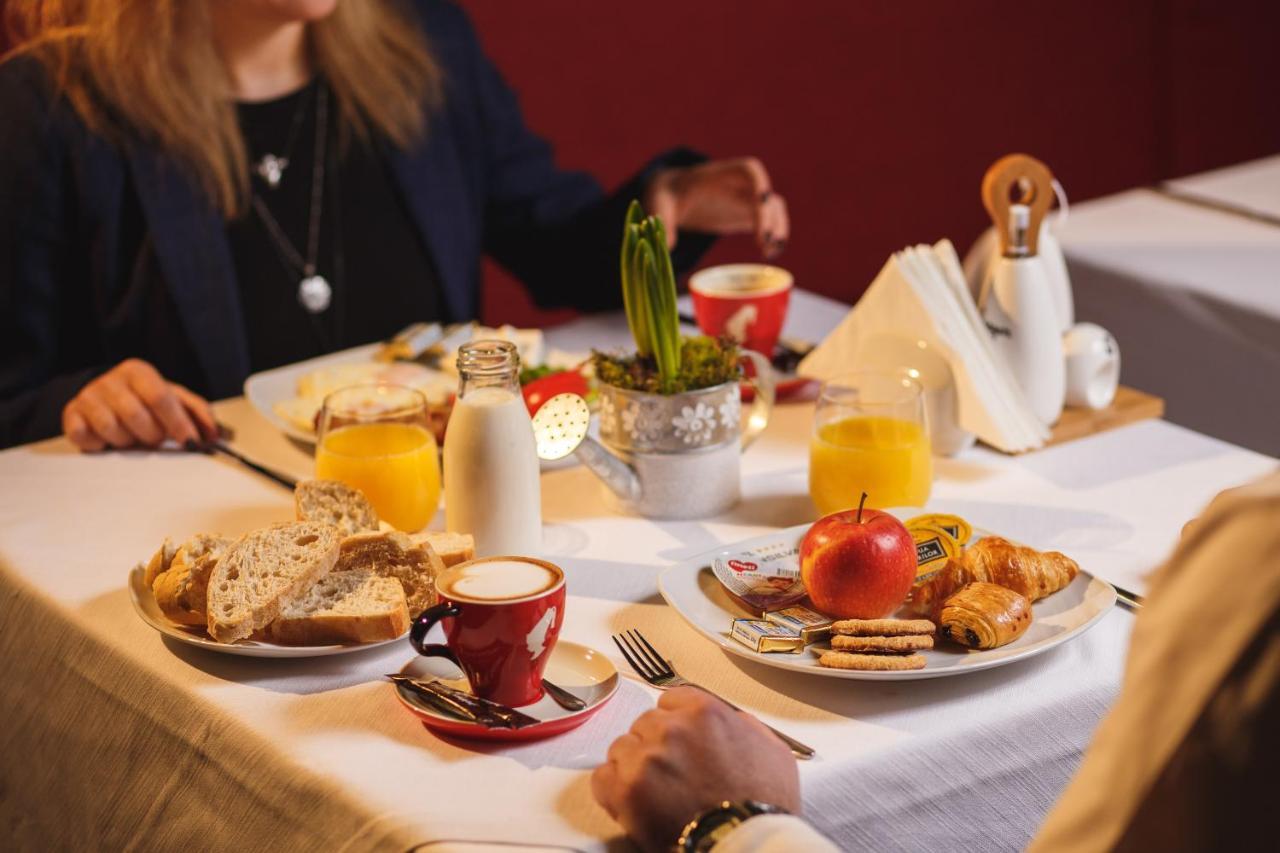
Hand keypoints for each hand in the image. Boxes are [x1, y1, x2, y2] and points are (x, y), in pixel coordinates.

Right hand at [62, 359, 217, 450]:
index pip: (160, 397)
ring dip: (128, 441)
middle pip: (136, 415)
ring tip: (132, 436)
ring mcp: (88, 397)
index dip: (177, 422)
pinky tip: (107, 440)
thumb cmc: (146, 400)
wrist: (104, 395)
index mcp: (139, 372)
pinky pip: (85, 437)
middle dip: (152, 434)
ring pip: (112, 429)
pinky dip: (99, 444)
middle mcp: (111, 380)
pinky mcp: (71, 415)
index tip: (190, 441)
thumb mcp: (176, 400)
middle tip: (155, 438)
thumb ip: (199, 414)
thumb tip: (219, 435)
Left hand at [591, 687, 800, 851]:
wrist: (747, 842)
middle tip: (670, 773)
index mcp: (704, 711)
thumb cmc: (763, 804)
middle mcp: (671, 728)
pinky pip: (602, 778)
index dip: (674, 722)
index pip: (670, 700)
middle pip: (645, 724)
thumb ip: (744, 724)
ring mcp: (646, 758)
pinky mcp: (626, 790)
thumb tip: (729, 720)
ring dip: (633, 767)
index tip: (679, 741)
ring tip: (655, 792)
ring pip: (621, 749)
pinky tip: (633, 802)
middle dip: (654, 745)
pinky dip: (613, 790)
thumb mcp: (771, 749)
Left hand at [643, 157, 789, 257]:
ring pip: (775, 209)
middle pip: (766, 194)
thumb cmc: (666, 195)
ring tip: (769, 253)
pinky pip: (770, 223)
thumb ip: (662, 220)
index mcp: (720, 175)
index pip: (749, 170)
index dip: (760, 184)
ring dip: (779, 228)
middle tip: (763, 242)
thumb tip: (668, 246)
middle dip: (770, 217)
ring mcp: (746, 200)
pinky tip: (768, 254)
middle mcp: (739, 186)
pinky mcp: (746, 215)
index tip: (763, 202)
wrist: (672, 196)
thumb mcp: (659, 203)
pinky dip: (774, 237)